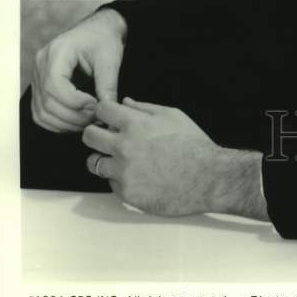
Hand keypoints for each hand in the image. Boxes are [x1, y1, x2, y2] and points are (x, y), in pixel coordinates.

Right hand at [31, 8, 126, 132]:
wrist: (98, 30)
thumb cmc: (103, 40)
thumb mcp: (110, 59)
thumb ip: (108, 86)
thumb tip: (107, 111)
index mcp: (57, 52)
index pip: (55, 86)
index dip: (75, 103)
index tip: (96, 107)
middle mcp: (41, 64)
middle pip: (47, 102)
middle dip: (73, 116)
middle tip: (96, 118)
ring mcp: (37, 76)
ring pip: (42, 112)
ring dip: (66, 123)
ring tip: (88, 120)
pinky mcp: (40, 87)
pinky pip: (41, 113)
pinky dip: (57, 123)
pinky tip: (76, 121)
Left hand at [82, 98, 266, 219]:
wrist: (207, 177)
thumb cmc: (193, 144)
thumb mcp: (173, 116)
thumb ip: (145, 108)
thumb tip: (125, 102)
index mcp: (135, 124)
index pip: (101, 110)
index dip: (104, 112)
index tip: (108, 118)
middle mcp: (124, 147)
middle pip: (89, 136)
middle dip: (95, 134)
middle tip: (106, 138)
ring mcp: (123, 172)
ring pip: (94, 163)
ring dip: (104, 159)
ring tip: (120, 160)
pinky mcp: (126, 193)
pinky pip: (111, 183)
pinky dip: (120, 179)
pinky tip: (138, 176)